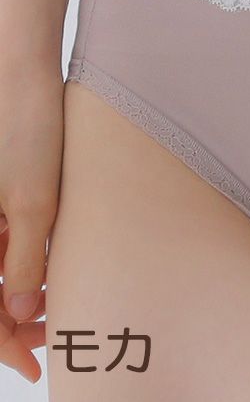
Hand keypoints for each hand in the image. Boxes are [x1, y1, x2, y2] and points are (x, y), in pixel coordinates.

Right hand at [0, 60, 63, 383]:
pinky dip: (18, 265)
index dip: (5, 346)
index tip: (39, 365)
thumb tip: (26, 314)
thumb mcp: (32, 199)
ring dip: (18, 296)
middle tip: (53, 338)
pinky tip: (44, 271)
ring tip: (55, 309)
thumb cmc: (25, 130)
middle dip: (13, 324)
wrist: (19, 73)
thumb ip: (27, 259)